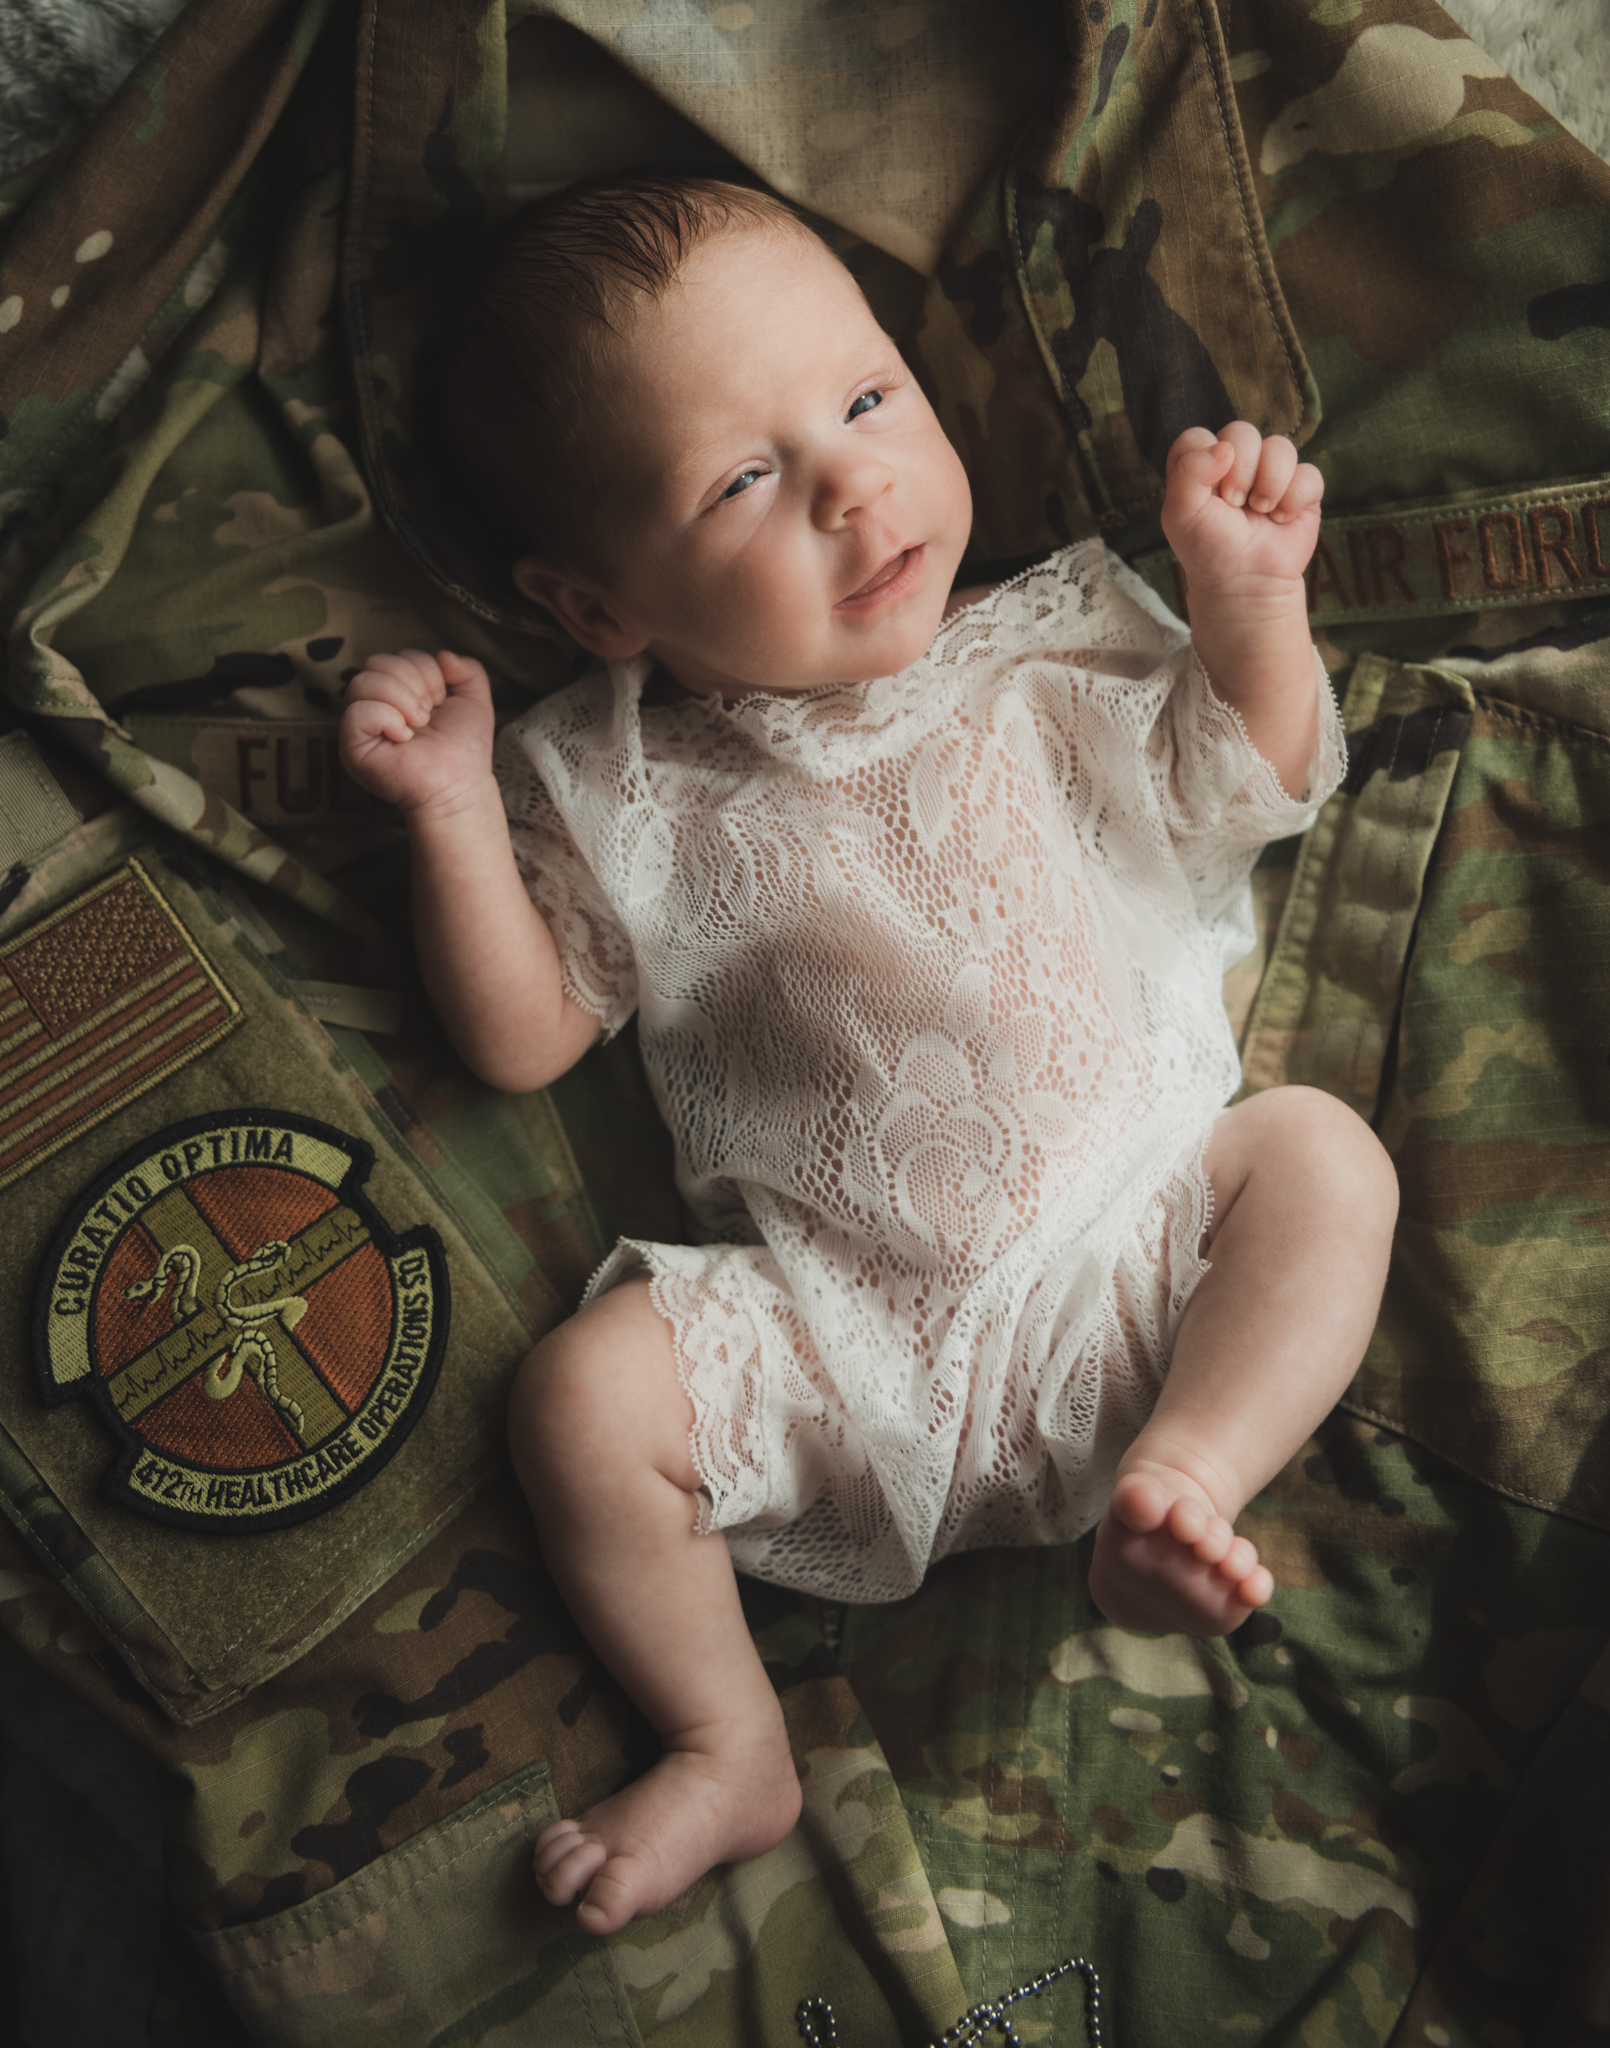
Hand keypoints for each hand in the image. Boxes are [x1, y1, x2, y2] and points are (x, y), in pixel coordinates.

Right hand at [339, 649, 495, 816]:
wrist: (460, 786)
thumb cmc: (464, 749)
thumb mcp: (474, 701)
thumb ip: (468, 670)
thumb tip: (443, 655)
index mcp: (396, 693)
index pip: (396, 656)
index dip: (424, 670)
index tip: (440, 700)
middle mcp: (374, 705)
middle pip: (376, 662)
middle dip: (413, 682)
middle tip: (428, 714)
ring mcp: (360, 726)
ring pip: (362, 681)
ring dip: (401, 698)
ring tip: (419, 724)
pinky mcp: (352, 746)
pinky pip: (357, 711)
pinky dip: (386, 717)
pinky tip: (404, 737)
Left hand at [1161, 423, 1323, 595]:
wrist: (1244, 582)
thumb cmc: (1208, 549)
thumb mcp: (1181, 514)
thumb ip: (1188, 472)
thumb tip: (1225, 447)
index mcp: (1201, 466)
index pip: (1198, 436)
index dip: (1204, 460)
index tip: (1208, 492)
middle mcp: (1236, 463)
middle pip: (1242, 432)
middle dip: (1241, 469)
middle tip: (1234, 504)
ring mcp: (1270, 473)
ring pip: (1280, 446)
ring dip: (1270, 482)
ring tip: (1260, 511)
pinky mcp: (1301, 489)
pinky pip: (1308, 473)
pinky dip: (1294, 499)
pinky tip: (1281, 519)